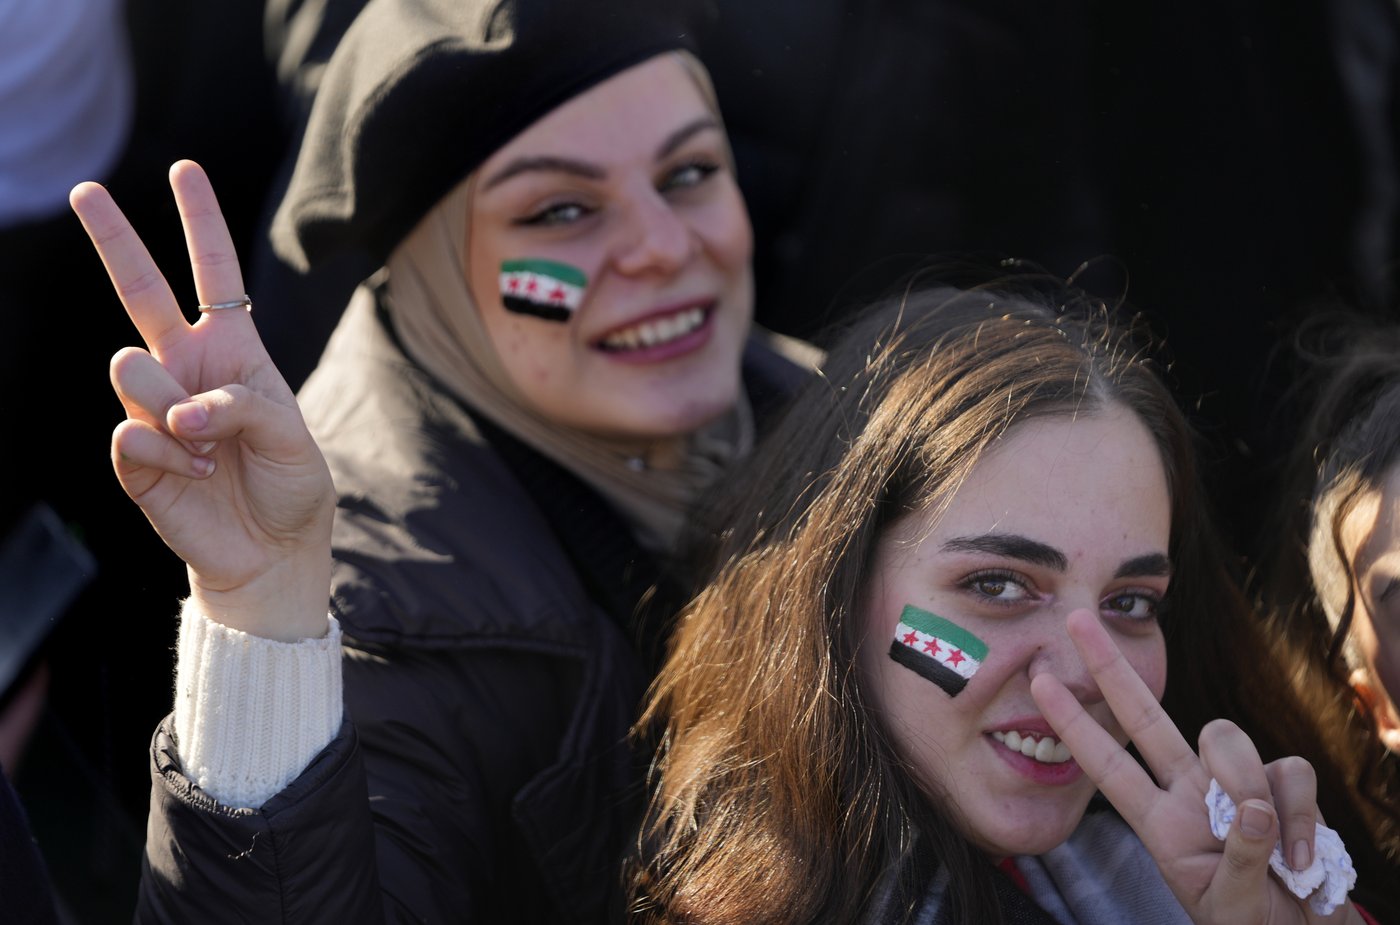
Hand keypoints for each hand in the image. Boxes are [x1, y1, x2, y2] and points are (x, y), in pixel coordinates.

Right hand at [70, 161, 332, 640]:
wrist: (271, 551)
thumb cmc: (291, 487)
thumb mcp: (293, 436)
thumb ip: (244, 406)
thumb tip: (181, 408)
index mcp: (233, 351)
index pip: (214, 274)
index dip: (200, 222)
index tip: (185, 169)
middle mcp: (187, 368)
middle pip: (141, 290)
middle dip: (114, 238)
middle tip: (87, 190)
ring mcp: (154, 407)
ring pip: (131, 369)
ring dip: (174, 409)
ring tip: (208, 448)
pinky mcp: (133, 453)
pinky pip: (129, 432)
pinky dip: (167, 454)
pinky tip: (193, 473)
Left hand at [1031, 610, 1358, 924]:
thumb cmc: (1253, 920)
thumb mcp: (1227, 901)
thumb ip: (1238, 860)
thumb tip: (1254, 810)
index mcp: (1160, 823)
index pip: (1107, 766)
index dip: (1074, 725)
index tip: (1039, 683)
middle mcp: (1190, 792)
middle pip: (1145, 716)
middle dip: (1109, 667)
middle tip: (1075, 618)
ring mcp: (1236, 783)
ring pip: (1222, 736)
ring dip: (1243, 783)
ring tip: (1266, 845)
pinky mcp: (1283, 783)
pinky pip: (1288, 771)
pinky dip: (1296, 813)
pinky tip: (1295, 855)